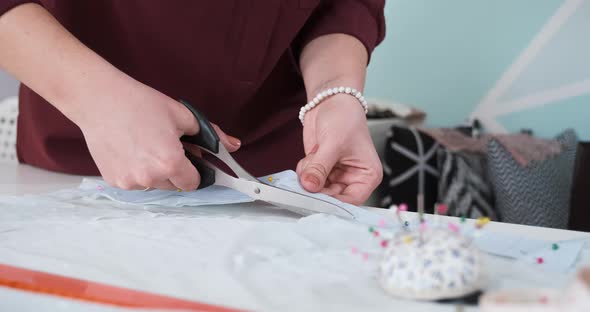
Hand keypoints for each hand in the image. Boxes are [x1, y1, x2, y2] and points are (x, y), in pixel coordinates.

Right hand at [76, 80, 239, 190]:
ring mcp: (130, 182)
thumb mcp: (183, 116)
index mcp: (170, 162)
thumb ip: (212, 135)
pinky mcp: (114, 181)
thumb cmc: (140, 104)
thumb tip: (234, 146)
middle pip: (175, 185)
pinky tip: (131, 150)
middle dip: (176, 170)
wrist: (99, 99)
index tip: (189, 157)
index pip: (193, 183)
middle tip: (165, 145)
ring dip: (156, 172)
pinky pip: (135, 182)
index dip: (195, 170)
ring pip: (155, 185)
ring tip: (145, 145)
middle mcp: (150, 178)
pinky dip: (137, 171)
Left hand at [296, 94, 382, 204]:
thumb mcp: (333, 143)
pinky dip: (304, 172)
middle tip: (305, 181)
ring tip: (312, 159)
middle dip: (316, 190)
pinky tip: (309, 157)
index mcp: (367, 176)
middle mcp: (352, 179)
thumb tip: (309, 186)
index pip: (352, 201)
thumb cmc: (344, 118)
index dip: (334, 203)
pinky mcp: (321, 170)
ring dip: (308, 179)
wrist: (330, 101)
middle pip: (332, 198)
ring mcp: (335, 175)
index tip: (315, 200)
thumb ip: (320, 167)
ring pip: (317, 191)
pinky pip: (308, 181)